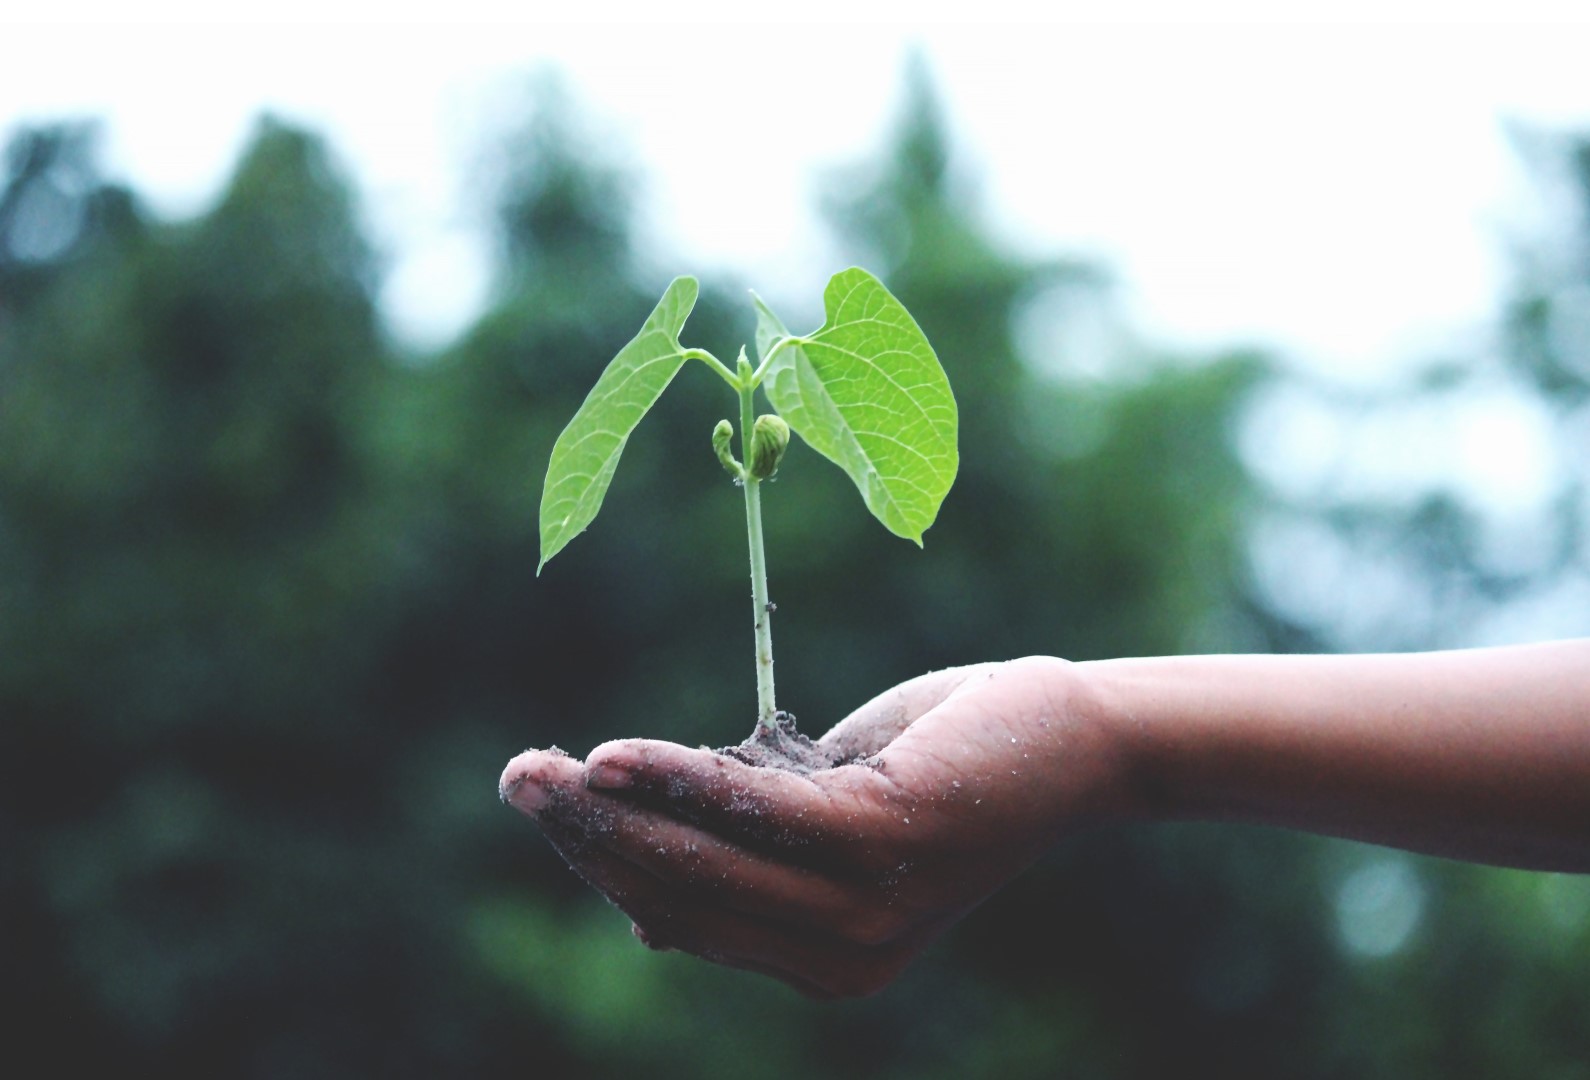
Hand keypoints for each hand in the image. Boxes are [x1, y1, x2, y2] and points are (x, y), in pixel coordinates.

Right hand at [499, 657, 1129, 997]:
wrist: (1070, 738)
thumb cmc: (943, 766)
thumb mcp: (830, 819)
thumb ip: (750, 858)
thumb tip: (642, 913)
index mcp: (824, 962)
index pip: (685, 917)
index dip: (606, 864)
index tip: (548, 805)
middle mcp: (841, 958)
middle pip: (680, 895)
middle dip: (588, 839)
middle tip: (517, 779)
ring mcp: (865, 909)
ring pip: (703, 861)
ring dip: (611, 811)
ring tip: (541, 769)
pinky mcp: (883, 842)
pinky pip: (753, 811)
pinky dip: (678, 780)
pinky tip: (614, 757)